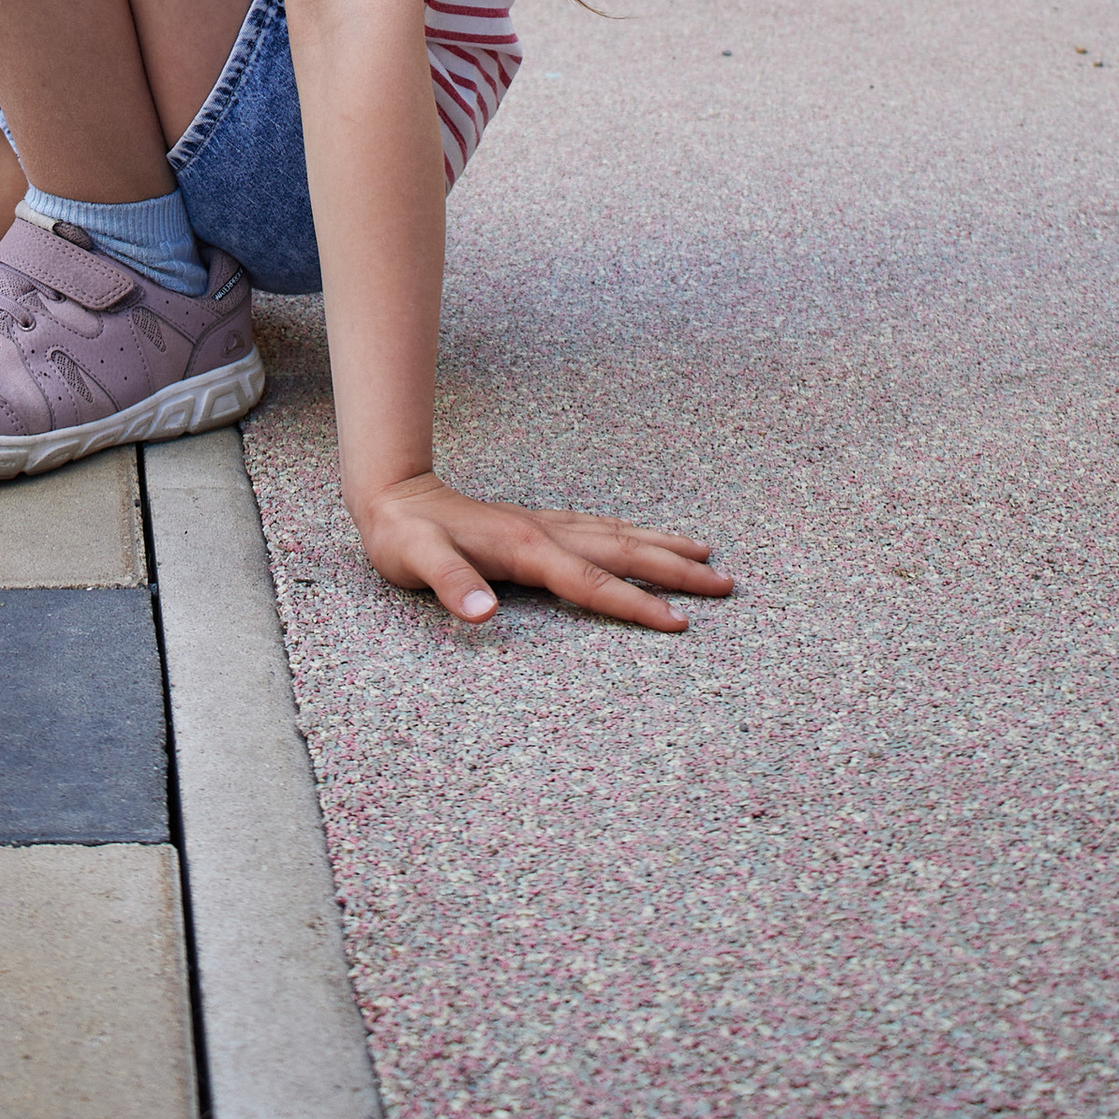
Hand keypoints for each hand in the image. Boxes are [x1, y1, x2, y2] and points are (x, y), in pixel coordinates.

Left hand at [353, 471, 733, 629]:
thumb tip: (484, 614)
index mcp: (527, 549)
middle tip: (726, 585)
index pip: (593, 582)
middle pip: (623, 553)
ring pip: (617, 535)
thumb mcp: (416, 561)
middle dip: (675, 571)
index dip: (635, 604)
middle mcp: (545, 533)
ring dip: (662, 547)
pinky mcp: (537, 525)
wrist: (392, 494)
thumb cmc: (404, 536)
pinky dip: (633, 534)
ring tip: (706, 556)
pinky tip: (645, 538)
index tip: (679, 624)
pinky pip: (600, 529)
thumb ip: (451, 585)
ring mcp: (544, 526)